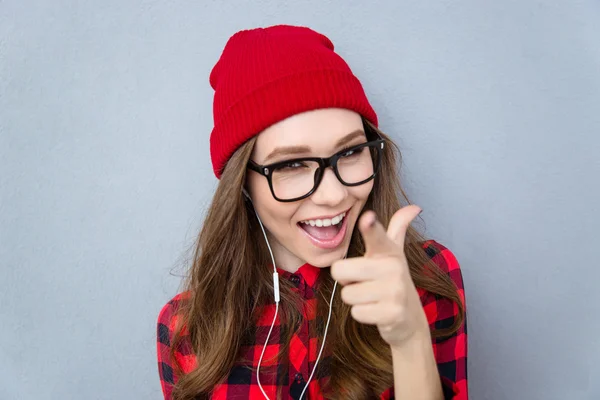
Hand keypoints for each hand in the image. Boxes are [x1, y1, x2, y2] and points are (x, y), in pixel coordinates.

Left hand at [331, 206, 428, 347]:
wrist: (410, 319)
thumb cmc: (392, 280)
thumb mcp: (394, 253)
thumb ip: (398, 228)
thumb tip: (414, 207)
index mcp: (389, 251)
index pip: (377, 236)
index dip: (371, 227)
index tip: (368, 217)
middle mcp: (393, 268)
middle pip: (340, 270)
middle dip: (346, 280)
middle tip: (364, 282)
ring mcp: (395, 291)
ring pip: (347, 294)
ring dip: (355, 299)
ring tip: (372, 297)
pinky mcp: (392, 314)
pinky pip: (356, 312)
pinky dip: (362, 314)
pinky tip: (377, 311)